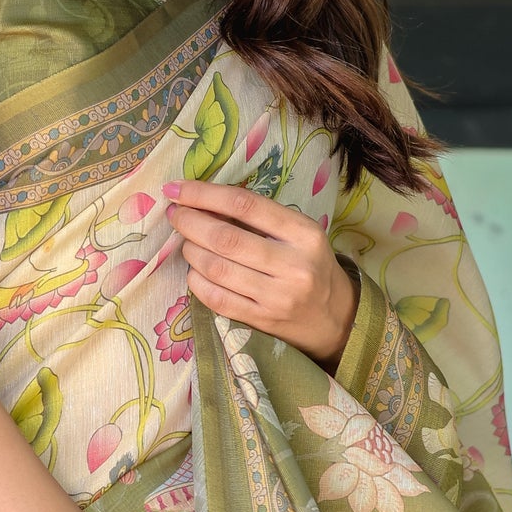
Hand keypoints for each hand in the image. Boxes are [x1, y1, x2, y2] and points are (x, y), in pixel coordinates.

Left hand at [162, 177, 360, 373]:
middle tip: (175, 214)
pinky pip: (217, 299)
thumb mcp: (299, 233)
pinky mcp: (263, 322)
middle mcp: (293, 265)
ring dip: (191, 251)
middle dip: (190, 223)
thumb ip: (258, 217)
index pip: (245, 205)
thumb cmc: (310, 264)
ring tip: (186, 242)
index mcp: (304, 233)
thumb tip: (201, 201)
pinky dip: (197, 281)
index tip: (177, 189)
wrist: (336, 317)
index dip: (204, 194)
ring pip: (217, 269)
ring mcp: (278, 297)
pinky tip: (194, 271)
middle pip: (226, 239)